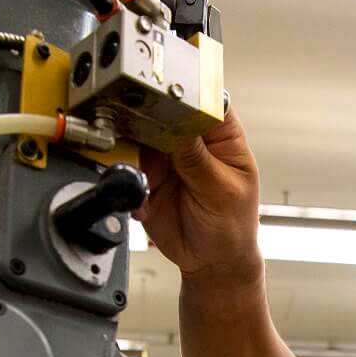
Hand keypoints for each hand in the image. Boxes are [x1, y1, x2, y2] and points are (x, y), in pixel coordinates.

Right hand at [134, 107, 262, 285]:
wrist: (210, 263)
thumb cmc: (232, 226)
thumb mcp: (220, 191)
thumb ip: (196, 158)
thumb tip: (176, 125)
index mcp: (221, 135)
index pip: (203, 99)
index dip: (184, 93)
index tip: (164, 95)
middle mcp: (191, 139)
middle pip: (163, 109)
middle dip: (148, 114)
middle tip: (136, 124)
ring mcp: (166, 156)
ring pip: (139, 132)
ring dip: (131, 142)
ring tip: (133, 160)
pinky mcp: (145, 175)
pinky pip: (126, 163)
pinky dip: (124, 171)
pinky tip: (134, 187)